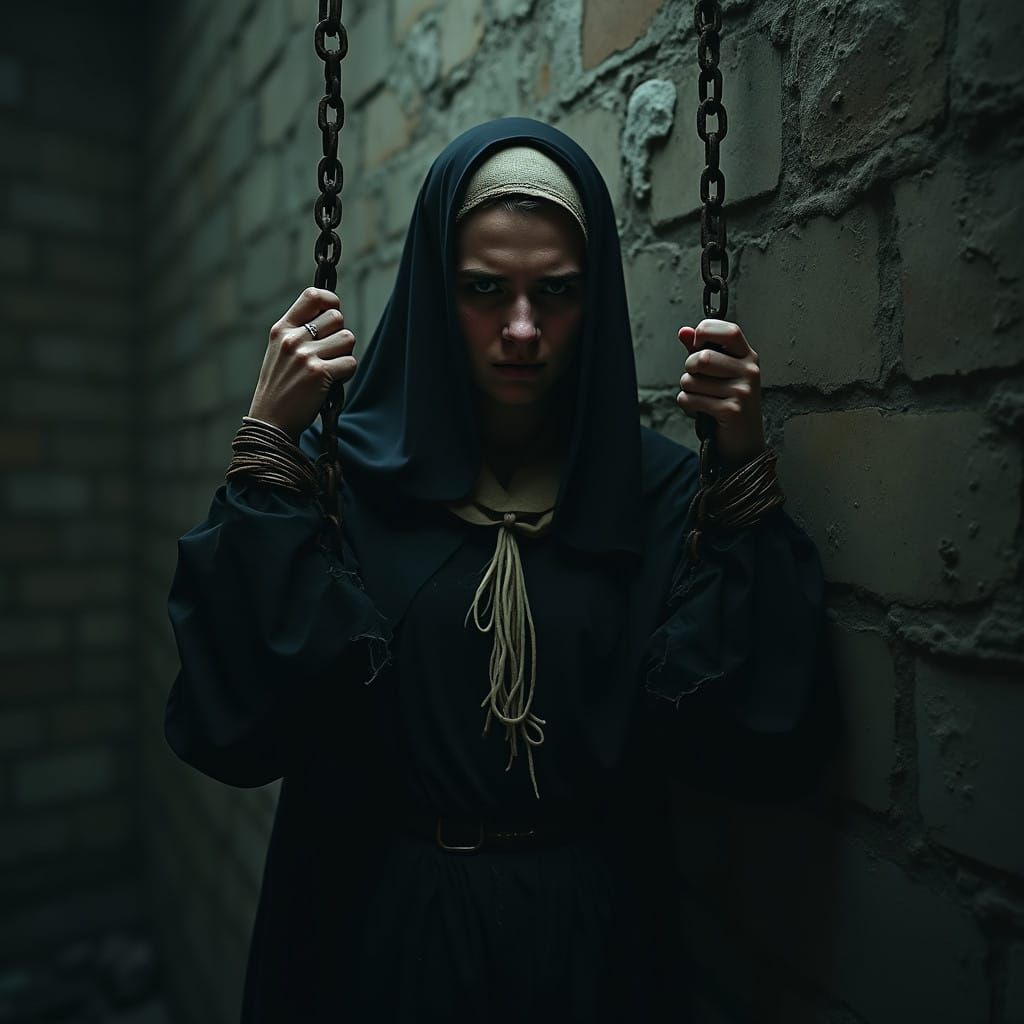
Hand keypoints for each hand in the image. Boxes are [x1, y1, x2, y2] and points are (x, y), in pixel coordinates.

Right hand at [248, 287, 357, 440]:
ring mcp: (305, 356)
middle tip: (330, 354)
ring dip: (345, 355)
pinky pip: (351, 362)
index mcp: (281, 329)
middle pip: (337, 318)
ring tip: (329, 369)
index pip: (313, 296)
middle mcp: (292, 339)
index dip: (331, 302)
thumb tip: (334, 314)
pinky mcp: (319, 374)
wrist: (270, 422)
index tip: (333, 314)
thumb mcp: (280, 352)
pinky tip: (331, 382)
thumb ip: (300, 332)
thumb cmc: (279, 388)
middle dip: (340, 335)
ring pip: (348, 338)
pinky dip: (346, 374)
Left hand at [676, 318, 764, 467]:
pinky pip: (690, 399)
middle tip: (695, 380)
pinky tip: (699, 411)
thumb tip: (684, 332)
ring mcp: (742, 391)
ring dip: (686, 391)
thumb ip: (701, 350)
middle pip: (702, 357)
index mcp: (748, 358)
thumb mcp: (719, 374)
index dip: (706, 332)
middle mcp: (749, 372)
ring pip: (691, 380)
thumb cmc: (729, 405)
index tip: (696, 343)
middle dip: (688, 370)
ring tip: (701, 398)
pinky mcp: (731, 410)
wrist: (744, 443)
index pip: (729, 330)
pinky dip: (687, 406)